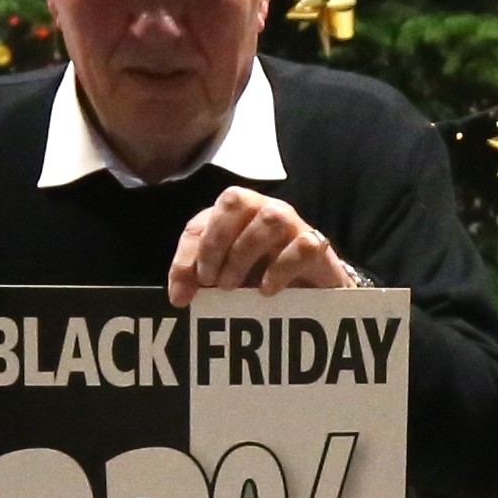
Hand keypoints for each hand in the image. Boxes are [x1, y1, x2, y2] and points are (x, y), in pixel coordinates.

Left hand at [167, 187, 353, 298]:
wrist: (314, 291)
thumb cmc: (264, 276)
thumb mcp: (227, 276)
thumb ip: (200, 279)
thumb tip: (179, 297)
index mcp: (235, 215)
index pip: (201, 221)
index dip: (187, 255)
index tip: (183, 294)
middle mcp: (263, 209)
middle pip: (235, 200)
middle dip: (214, 243)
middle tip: (210, 281)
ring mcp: (293, 223)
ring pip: (270, 219)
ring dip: (243, 254)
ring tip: (232, 287)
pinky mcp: (318, 245)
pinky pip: (303, 246)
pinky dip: (281, 269)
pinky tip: (267, 291)